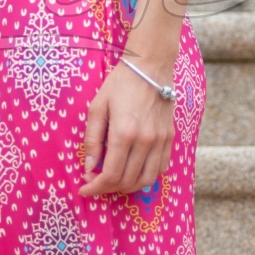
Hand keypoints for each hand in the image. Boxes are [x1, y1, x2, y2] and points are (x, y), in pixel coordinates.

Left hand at [79, 60, 174, 197]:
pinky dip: (147, 177)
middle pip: (128, 181)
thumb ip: (92, 140)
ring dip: (128, 187)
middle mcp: (145, 141)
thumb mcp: (97, 107)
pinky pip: (161, 168)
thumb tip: (90, 167)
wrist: (151, 66)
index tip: (84, 188)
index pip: (111, 175)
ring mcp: (161, 140)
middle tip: (96, 183)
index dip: (95, 187)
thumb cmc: (120, 83)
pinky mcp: (170, 138)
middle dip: (108, 188)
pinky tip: (134, 171)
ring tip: (114, 181)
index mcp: (124, 133)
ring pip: (146, 180)